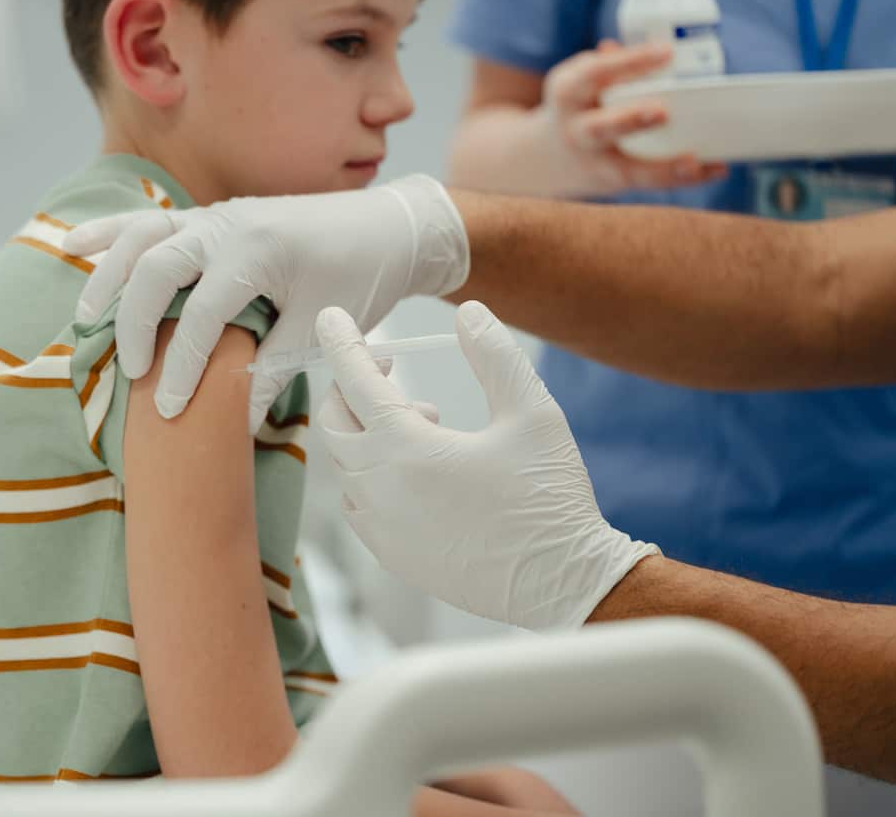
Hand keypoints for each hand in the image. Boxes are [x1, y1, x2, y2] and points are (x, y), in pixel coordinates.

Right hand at [61, 175, 468, 433]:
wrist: (386, 228)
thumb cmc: (359, 277)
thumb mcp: (320, 330)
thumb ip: (272, 372)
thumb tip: (233, 426)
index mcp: (258, 252)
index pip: (202, 316)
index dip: (182, 368)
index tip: (170, 410)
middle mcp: (227, 225)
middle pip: (155, 270)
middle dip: (134, 325)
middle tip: (131, 374)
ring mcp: (214, 215)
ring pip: (142, 236)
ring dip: (108, 274)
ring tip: (86, 318)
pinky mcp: (210, 216)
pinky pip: (149, 219)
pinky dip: (109, 233)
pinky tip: (73, 246)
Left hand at [315, 301, 659, 630]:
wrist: (563, 582)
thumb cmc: (549, 496)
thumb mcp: (531, 412)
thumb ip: (494, 356)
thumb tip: (468, 313)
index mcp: (406, 448)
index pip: (353, 380)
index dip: (341, 342)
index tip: (332, 318)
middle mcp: (380, 489)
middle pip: (334, 423)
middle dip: (351, 389)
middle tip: (389, 372)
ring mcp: (381, 528)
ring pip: (344, 465)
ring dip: (368, 434)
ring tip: (427, 426)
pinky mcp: (392, 556)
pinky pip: (358, 505)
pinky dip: (371, 475)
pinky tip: (417, 471)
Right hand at [541, 40, 727, 193]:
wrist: (542, 156)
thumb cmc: (577, 107)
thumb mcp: (580, 81)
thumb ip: (613, 65)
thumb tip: (655, 44)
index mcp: (567, 92)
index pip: (595, 74)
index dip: (629, 62)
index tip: (666, 52)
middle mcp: (576, 130)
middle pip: (601, 128)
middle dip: (629, 121)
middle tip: (662, 112)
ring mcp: (592, 161)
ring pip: (626, 169)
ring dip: (660, 166)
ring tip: (693, 161)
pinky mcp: (612, 182)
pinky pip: (649, 182)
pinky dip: (682, 176)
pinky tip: (714, 169)